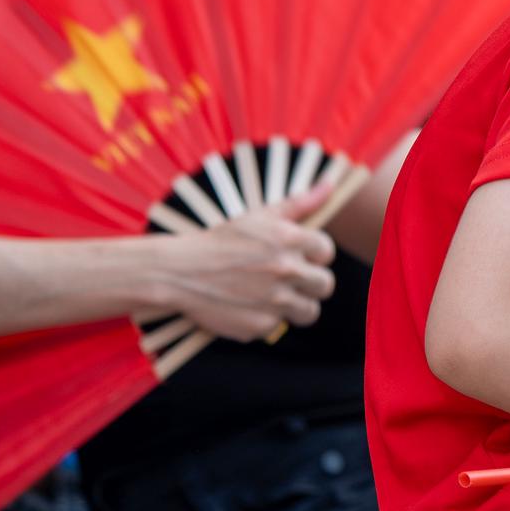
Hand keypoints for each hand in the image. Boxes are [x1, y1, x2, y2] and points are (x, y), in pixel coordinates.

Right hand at [155, 189, 336, 340]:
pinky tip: (248, 306)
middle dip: (312, 282)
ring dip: (297, 305)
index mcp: (288, 240)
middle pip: (325, 284)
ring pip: (310, 311)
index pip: (327, 251)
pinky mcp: (260, 326)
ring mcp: (274, 301)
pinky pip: (279, 326)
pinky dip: (267, 319)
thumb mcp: (260, 216)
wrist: (178, 273)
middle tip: (289, 278)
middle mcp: (285, 270)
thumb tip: (331, 184)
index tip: (300, 255)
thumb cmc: (222, 241)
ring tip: (274, 296)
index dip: (315, 254)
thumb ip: (301, 203)